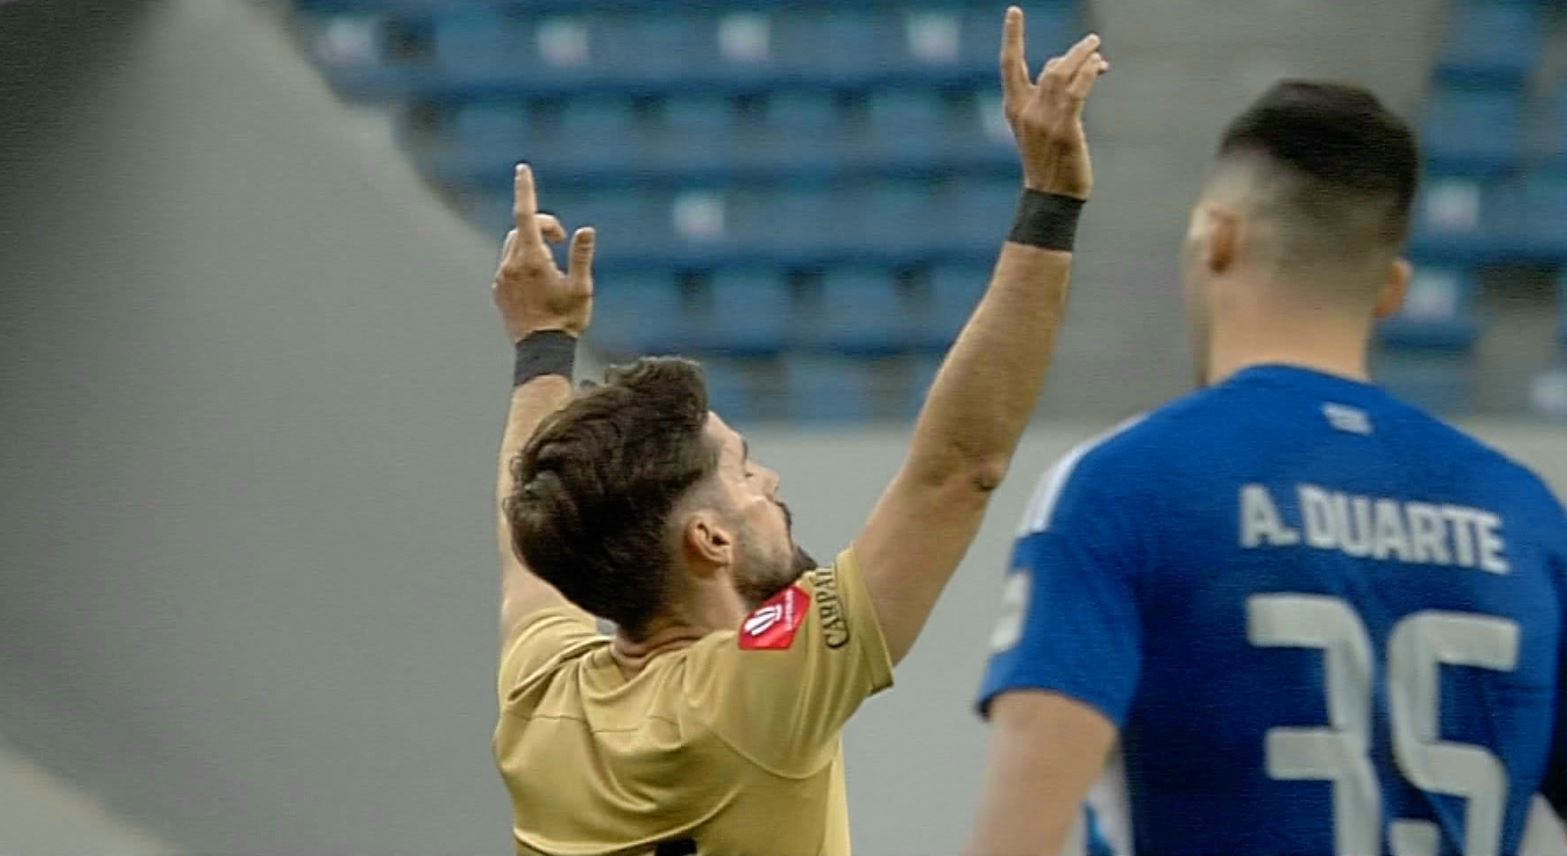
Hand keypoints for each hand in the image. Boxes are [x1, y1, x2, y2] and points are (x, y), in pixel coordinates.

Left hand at [492, 164, 594, 341]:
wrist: (541, 351)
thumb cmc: (565, 320)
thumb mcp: (582, 288)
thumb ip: (582, 256)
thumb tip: (586, 230)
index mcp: (532, 260)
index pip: (526, 215)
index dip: (525, 190)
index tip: (523, 170)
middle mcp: (511, 265)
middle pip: (522, 229)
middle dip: (542, 227)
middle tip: (561, 240)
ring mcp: (501, 278)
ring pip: (514, 246)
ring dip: (532, 245)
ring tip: (551, 267)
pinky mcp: (498, 290)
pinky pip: (508, 265)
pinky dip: (522, 262)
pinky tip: (538, 283)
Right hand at [999, 10, 1107, 199]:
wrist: (1050, 198)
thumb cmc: (1050, 164)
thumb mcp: (1044, 128)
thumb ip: (1053, 100)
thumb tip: (1081, 69)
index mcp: (1014, 110)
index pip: (1009, 64)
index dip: (1012, 36)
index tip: (1015, 11)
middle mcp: (1026, 111)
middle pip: (1049, 67)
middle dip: (1073, 53)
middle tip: (1093, 43)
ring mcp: (1044, 120)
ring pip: (1062, 73)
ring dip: (1083, 56)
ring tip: (1097, 47)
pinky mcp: (1064, 129)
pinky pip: (1076, 91)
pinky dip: (1088, 73)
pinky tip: (1099, 66)